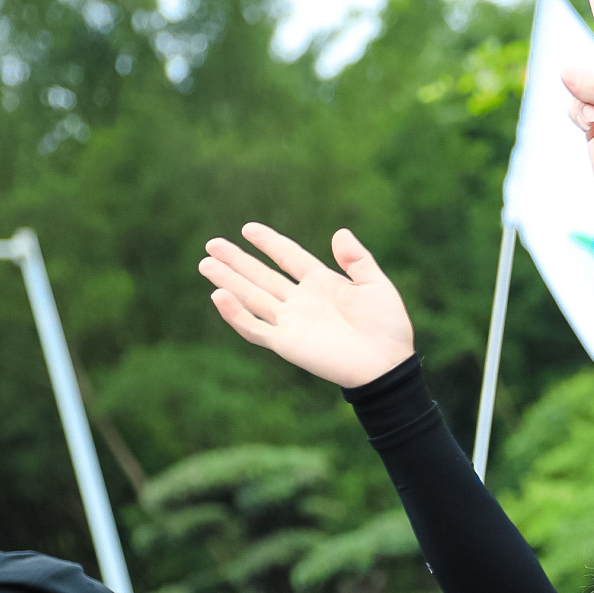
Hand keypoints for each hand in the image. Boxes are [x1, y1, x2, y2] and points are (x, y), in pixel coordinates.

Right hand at [200, 224, 413, 385]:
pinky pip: (254, 328)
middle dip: (237, 260)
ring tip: (205, 263)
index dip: (270, 243)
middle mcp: (302, 301)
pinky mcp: (286, 343)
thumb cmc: (388, 327)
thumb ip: (357, 259)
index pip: (289, 258)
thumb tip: (339, 232)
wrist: (388, 364)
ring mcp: (291, 322)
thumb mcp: (376, 285)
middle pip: (262, 276)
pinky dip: (235, 314)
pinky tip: (218, 296)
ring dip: (228, 281)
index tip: (248, 228)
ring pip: (252, 297)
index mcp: (322, 284)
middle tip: (212, 244)